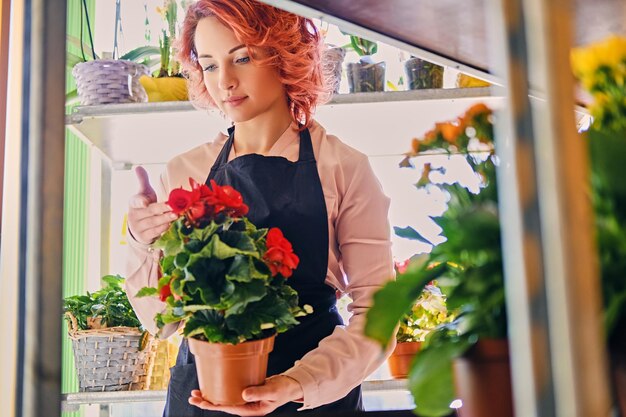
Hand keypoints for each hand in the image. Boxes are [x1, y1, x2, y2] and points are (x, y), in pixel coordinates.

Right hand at [127, 166, 176, 244]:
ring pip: (153, 223)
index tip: (146, 202)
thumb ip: (142, 180)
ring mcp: (138, 227)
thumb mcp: (143, 193)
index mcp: (133, 203)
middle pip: (149, 211)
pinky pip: (155, 233)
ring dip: (165, 219)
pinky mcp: (145, 237)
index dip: (140, 201)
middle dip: (161, 209)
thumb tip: (138, 166)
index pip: (135, 201)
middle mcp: (134, 215)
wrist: (139, 228)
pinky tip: (171, 224)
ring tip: (176, 215)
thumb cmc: (144, 206)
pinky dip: (163, 228)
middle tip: (172, 206)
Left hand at [188, 375, 303, 415]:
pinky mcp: (246, 392)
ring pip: (224, 399)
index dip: (215, 405)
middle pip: (223, 405)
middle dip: (207, 402)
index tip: (203, 401)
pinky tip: (213, 385)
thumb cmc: (284, 390)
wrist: (290, 385)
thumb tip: (243, 394)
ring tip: (197, 393)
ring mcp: (245, 399)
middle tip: (193, 397)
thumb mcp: (273, 391)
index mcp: (251, 410)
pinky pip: (230, 392)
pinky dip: (220, 388)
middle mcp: (245, 406)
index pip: (229, 408)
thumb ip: (258, 393)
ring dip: (211, 396)